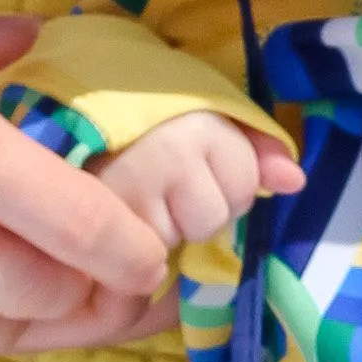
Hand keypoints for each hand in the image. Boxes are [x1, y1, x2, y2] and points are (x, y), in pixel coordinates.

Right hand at [92, 111, 305, 248]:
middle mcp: (167, 153)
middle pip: (212, 217)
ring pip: (174, 238)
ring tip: (136, 194)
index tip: (195, 159)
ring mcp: (128, 186)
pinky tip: (116, 212)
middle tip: (161, 181)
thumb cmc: (146, 116)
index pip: (244, 183)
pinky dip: (130, 240)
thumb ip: (258, 147)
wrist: (67, 109)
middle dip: (195, 208)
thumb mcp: (206, 115)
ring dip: (162, 226)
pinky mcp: (94, 216)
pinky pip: (136, 252)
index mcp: (200, 122)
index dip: (228, 179)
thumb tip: (294, 182)